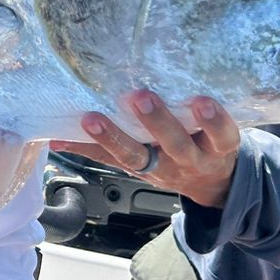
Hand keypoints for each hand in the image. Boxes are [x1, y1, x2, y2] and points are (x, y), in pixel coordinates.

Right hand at [53, 91, 240, 207]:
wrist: (218, 182)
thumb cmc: (167, 160)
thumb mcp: (134, 160)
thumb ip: (96, 150)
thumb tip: (53, 138)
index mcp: (147, 163)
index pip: (125, 154)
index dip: (107, 139)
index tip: (87, 117)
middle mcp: (173, 161)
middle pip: (159, 147)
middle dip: (148, 124)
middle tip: (135, 97)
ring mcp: (200, 154)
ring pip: (188, 140)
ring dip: (179, 121)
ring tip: (168, 97)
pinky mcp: (226, 144)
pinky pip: (224, 134)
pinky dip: (215, 120)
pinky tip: (204, 100)